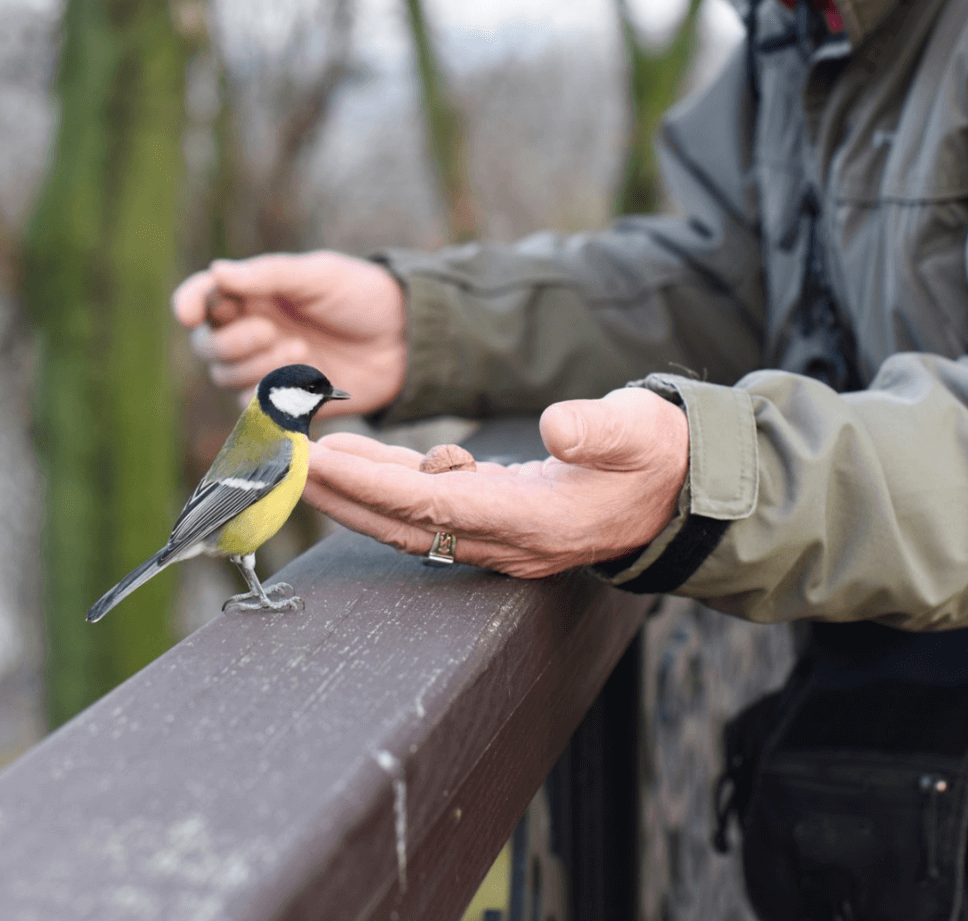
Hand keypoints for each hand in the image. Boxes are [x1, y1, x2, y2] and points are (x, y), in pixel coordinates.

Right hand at [172, 252, 407, 416]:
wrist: (406, 339)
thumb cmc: (362, 296)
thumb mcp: (319, 276)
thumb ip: (268, 276)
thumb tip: (217, 272)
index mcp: (255, 293)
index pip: (203, 297)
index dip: (188, 303)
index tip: (189, 313)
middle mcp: (253, 330)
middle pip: (209, 346)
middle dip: (234, 342)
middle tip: (273, 332)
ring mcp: (268, 368)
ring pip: (227, 378)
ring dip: (258, 368)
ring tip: (303, 352)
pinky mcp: (286, 401)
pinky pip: (254, 410)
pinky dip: (271, 399)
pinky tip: (305, 382)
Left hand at [303, 387, 689, 576]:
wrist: (679, 491)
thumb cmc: (657, 456)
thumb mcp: (639, 430)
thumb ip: (598, 428)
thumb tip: (554, 424)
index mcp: (538, 522)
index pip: (436, 507)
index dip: (375, 486)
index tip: (323, 462)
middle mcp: (511, 542)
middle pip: (407, 525)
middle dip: (345, 498)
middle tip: (288, 466)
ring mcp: (503, 540)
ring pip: (413, 523)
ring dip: (360, 495)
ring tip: (312, 463)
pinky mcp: (500, 525)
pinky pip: (432, 513)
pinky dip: (393, 490)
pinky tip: (369, 463)